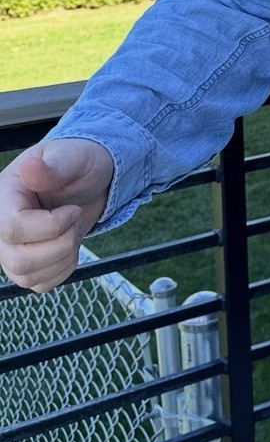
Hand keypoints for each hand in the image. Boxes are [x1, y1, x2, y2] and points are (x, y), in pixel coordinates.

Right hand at [0, 139, 113, 292]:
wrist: (88, 181)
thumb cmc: (78, 165)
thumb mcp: (73, 157)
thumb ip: (54, 166)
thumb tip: (31, 168)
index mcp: (4, 196)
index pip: (12, 228)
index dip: (51, 225)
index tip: (73, 210)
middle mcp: (0, 226)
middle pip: (19, 259)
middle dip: (62, 243)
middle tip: (76, 219)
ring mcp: (9, 249)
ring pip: (28, 276)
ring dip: (64, 257)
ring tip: (73, 230)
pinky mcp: (25, 266)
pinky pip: (40, 284)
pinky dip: (63, 270)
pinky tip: (70, 247)